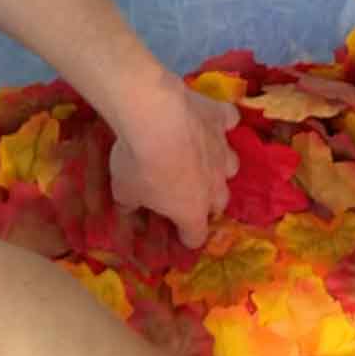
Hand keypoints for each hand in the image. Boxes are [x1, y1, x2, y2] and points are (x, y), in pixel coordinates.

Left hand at [106, 75, 237, 248]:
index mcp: (191, 211)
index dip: (186, 237)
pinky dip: (221, 121)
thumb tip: (129, 208)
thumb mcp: (123, 191)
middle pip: (219, 202)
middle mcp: (214, 184)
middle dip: (206, 202)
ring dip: (218, 166)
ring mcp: (221, 150)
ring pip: (230, 165)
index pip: (195, 236)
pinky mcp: (220, 118)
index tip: (176, 235)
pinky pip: (228, 121)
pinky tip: (209, 118)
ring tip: (201, 158)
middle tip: (186, 193)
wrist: (155, 117)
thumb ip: (130, 203)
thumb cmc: (139, 163)